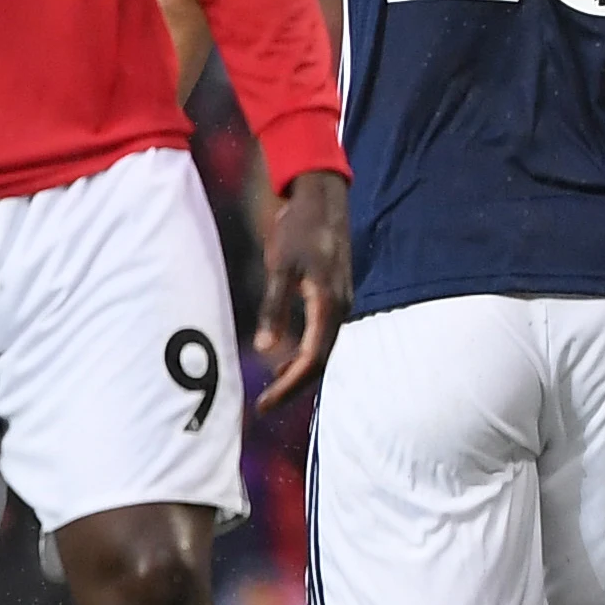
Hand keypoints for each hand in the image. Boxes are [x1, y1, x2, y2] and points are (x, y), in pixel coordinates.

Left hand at [256, 170, 349, 408]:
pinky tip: (283, 356)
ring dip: (297, 371)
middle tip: (263, 406)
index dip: (288, 386)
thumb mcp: (280, 266)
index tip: (263, 405)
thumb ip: (274, 308)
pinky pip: (322, 336)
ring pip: (322, 350)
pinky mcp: (335, 296)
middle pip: (320, 361)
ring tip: (271, 388)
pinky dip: (303, 352)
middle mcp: (341, 309)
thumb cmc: (299, 227)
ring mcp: (341, 303)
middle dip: (292, 386)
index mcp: (329, 305)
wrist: (322, 197)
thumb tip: (265, 350)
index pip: (311, 360)